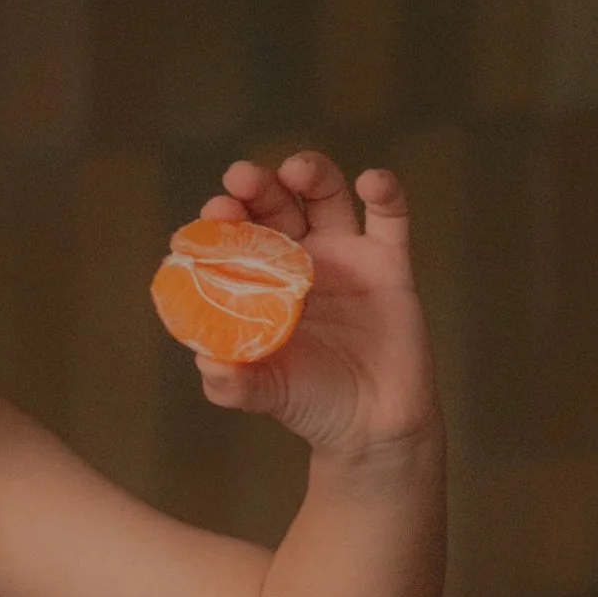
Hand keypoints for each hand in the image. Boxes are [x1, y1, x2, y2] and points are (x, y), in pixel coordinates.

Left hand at [192, 150, 434, 461]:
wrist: (372, 425)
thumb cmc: (310, 404)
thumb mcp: (266, 395)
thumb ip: (233, 383)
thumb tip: (206, 362)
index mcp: (262, 282)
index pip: (237, 237)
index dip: (225, 219)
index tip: (215, 211)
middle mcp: (300, 260)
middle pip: (276, 205)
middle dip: (257, 187)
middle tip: (241, 178)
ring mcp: (346, 256)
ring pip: (327, 196)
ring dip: (311, 173)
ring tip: (296, 170)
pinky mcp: (390, 263)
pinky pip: (391, 216)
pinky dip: (384, 191)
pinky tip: (370, 182)